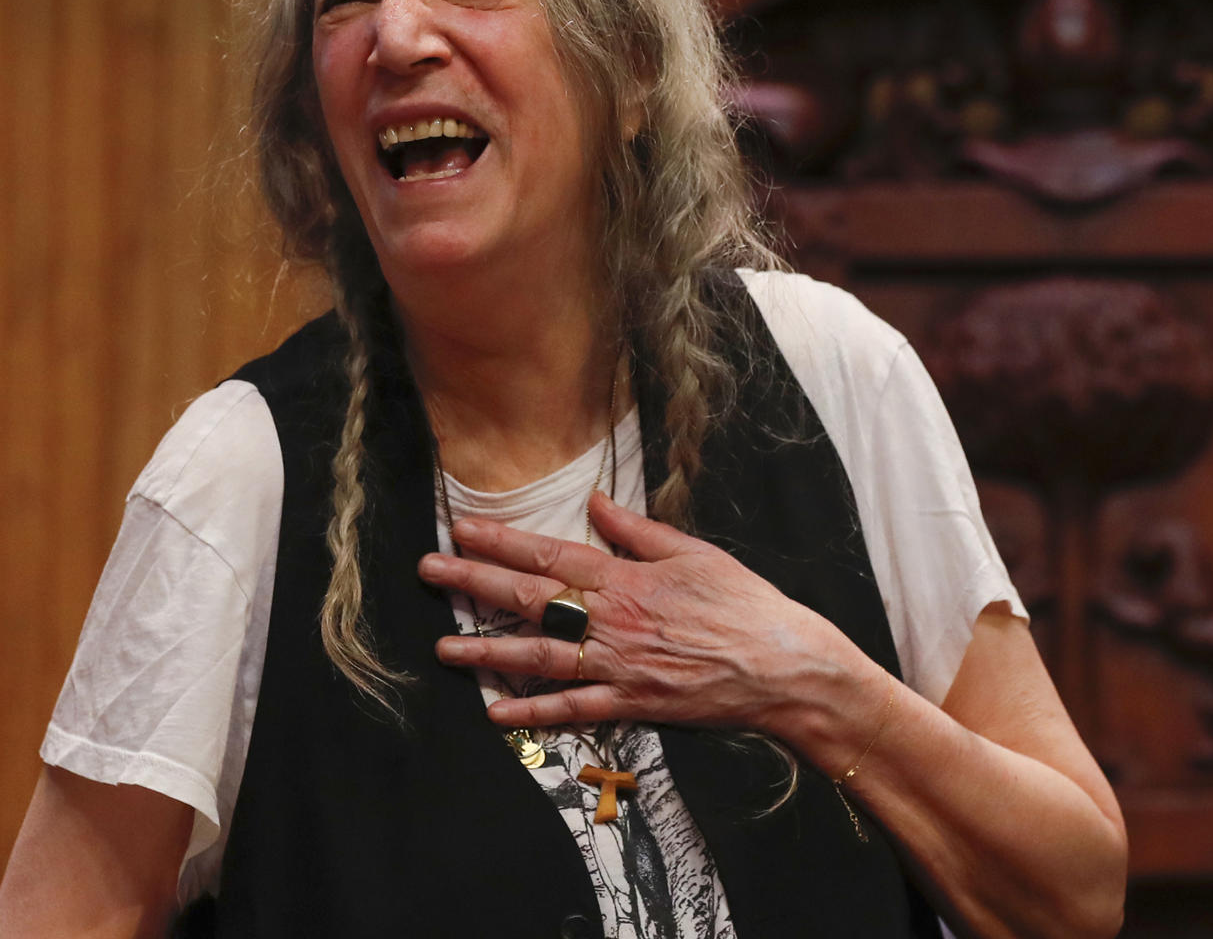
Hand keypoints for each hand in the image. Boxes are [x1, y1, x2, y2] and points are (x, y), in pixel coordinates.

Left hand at [418, 491, 866, 734]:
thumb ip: (638, 531)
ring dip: (488, 652)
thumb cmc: (746, 604)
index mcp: (628, 579)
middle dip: (475, 585)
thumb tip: (596, 501)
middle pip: (532, 600)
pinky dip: (535, 712)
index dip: (503, 543)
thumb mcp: (694, 552)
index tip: (464, 531)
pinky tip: (497, 711)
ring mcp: (619, 666)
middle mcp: (614, 621)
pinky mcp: (632, 704)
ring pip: (541, 656)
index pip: (552, 556)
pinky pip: (574, 709)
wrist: (783, 667)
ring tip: (443, 648)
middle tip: (430, 573)